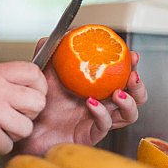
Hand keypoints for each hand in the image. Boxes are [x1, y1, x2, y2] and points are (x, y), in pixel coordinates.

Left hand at [15, 43, 146, 155]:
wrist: (28, 125)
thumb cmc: (39, 101)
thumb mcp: (45, 71)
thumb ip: (51, 50)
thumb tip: (62, 33)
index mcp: (97, 87)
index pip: (122, 76)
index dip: (132, 66)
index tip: (133, 55)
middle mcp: (103, 104)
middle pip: (135, 97)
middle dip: (138, 86)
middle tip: (132, 75)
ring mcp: (98, 120)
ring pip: (129, 115)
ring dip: (128, 102)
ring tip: (118, 92)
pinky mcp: (90, 134)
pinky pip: (104, 124)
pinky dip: (101, 113)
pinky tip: (92, 103)